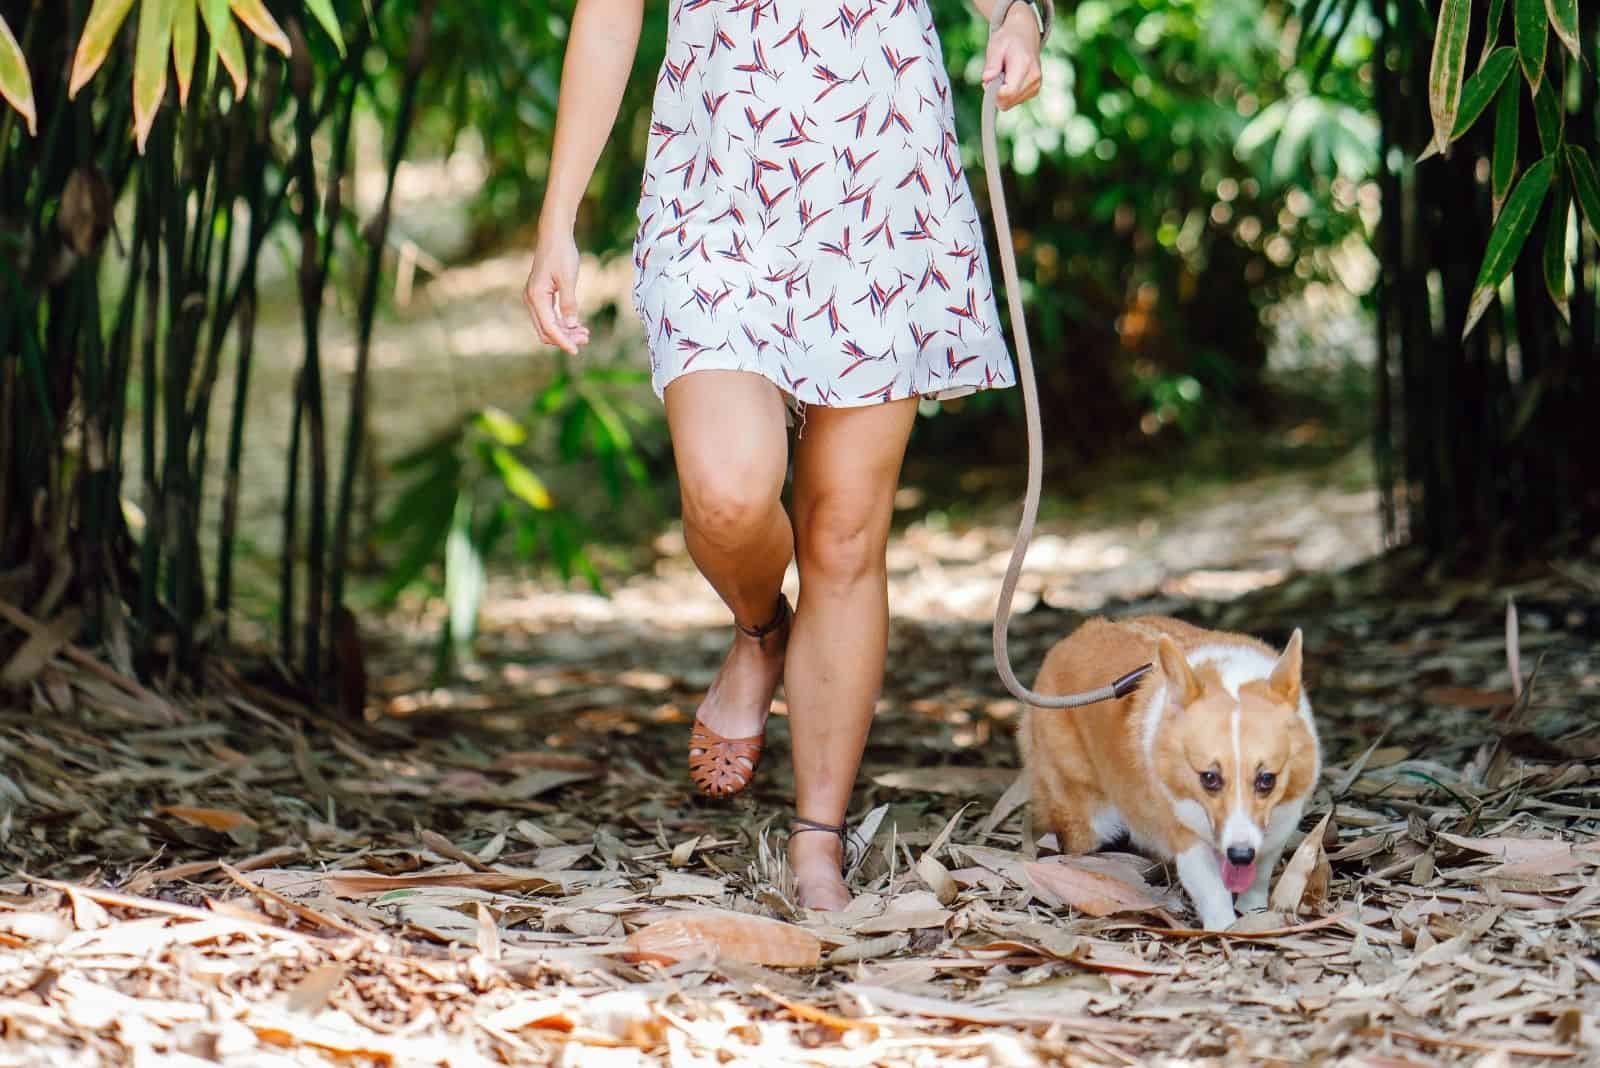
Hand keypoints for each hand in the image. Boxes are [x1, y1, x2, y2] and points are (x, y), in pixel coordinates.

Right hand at [523, 227, 589, 354]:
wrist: (554, 235)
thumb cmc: (562, 253)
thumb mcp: (568, 279)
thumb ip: (569, 303)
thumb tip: (570, 326)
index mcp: (536, 296)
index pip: (549, 328)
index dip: (563, 341)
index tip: (577, 350)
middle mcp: (531, 300)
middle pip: (546, 331)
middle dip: (565, 338)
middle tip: (586, 338)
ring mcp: (533, 298)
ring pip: (547, 325)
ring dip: (564, 332)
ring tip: (585, 333)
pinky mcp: (539, 296)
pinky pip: (548, 316)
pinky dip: (561, 323)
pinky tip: (576, 325)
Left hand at [981, 5, 1042, 109]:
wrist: (1025, 34)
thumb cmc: (1008, 40)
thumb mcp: (995, 46)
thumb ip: (992, 64)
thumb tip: (987, 80)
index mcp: (1024, 65)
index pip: (1008, 93)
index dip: (993, 92)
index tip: (987, 82)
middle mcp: (1034, 78)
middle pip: (1008, 101)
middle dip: (996, 93)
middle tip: (994, 76)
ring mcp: (1036, 85)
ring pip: (1010, 103)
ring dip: (1002, 93)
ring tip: (1004, 75)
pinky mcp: (1035, 90)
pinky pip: (1015, 101)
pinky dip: (1008, 94)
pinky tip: (1010, 80)